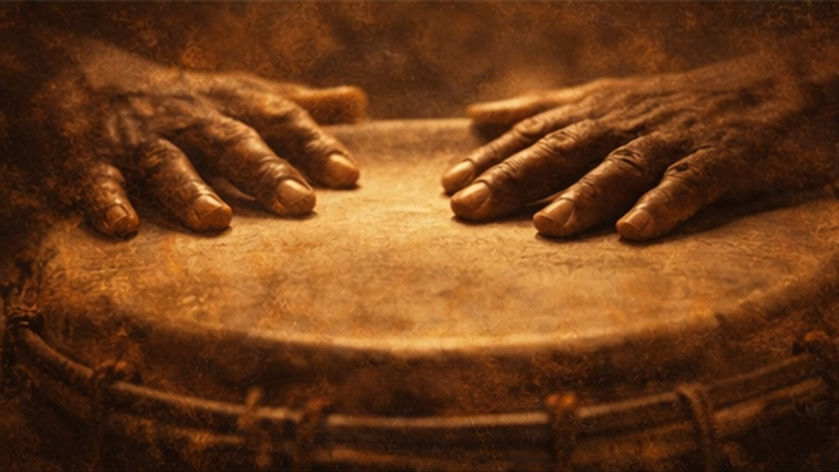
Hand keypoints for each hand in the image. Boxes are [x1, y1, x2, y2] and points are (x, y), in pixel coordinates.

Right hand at [25, 39, 365, 236]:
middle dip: (266, 171)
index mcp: (236, 107)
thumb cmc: (190, 101)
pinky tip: (121, 227)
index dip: (316, 147)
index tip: (348, 177)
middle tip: (299, 203)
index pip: (283, 123)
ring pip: (169, 164)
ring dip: (191, 190)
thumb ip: (299, 107)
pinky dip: (107, 201)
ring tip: (215, 219)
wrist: (90, 77)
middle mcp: (195, 121)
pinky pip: (100, 180)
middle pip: (233, 144)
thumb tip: (359, 102)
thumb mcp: (245, 95)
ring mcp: (145, 141)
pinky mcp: (95, 159)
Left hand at [442, 53, 837, 240]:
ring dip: (581, 195)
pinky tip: (634, 233)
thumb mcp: (595, 97)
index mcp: (591, 112)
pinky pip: (689, 185)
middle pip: (560, 151)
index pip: (531, 135)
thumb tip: (475, 117)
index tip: (449, 187)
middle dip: (513, 178)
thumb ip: (536, 109)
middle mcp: (621, 124)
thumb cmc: (661, 101)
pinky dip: (662, 207)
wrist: (759, 84)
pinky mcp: (716, 158)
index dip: (489, 160)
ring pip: (619, 168)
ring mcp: (668, 141)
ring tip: (544, 226)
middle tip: (468, 208)